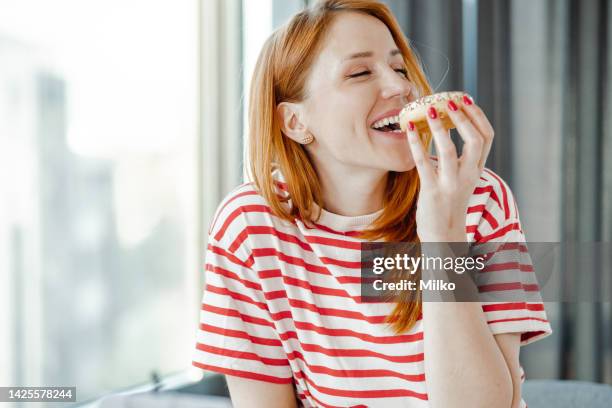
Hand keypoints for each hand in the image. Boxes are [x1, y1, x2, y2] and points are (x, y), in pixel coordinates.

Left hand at [406, 95, 494, 242]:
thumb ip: (460, 159)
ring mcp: (450, 184)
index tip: (465, 100)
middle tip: (448, 101)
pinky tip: (410, 129)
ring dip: (440, 126)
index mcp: (477, 170)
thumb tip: (446, 129)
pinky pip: (424, 163)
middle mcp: (468, 176)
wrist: (444, 237)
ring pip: (450, 150)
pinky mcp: (431, 192)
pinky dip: (417, 143)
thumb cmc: (449, 205)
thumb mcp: (462, 180)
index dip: (477, 116)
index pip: (487, 137)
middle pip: (476, 140)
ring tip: (429, 108)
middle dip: (463, 117)